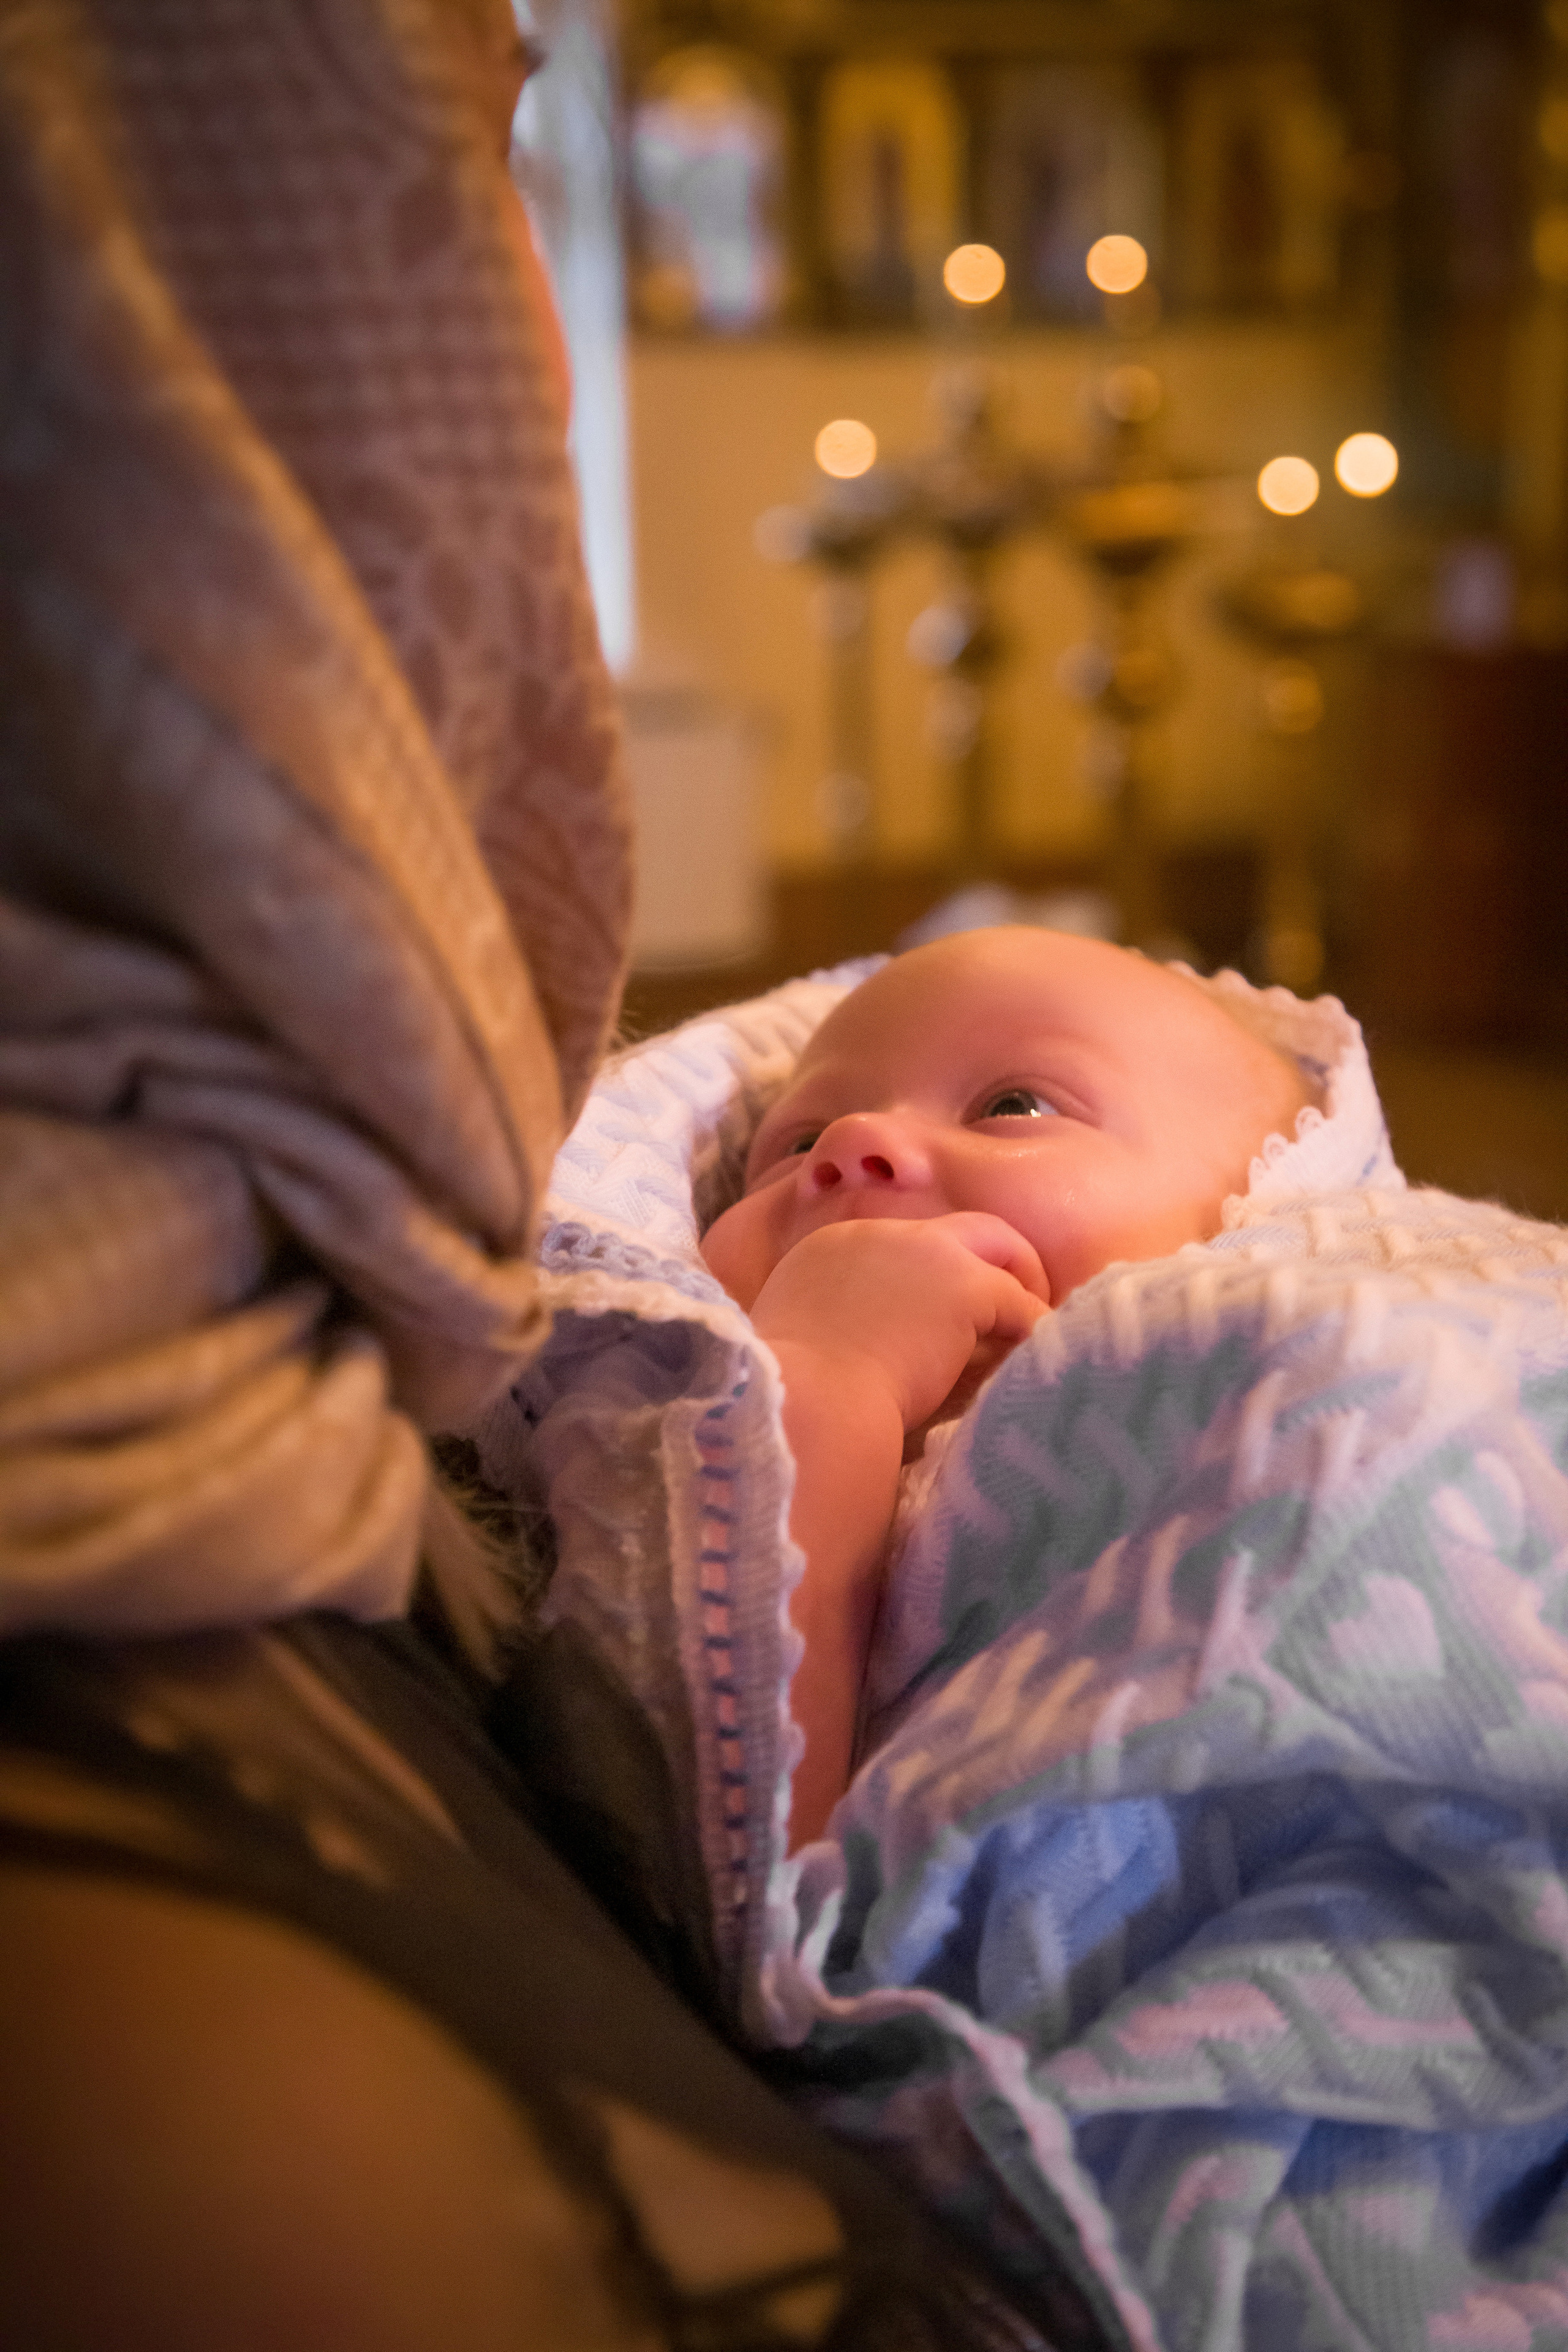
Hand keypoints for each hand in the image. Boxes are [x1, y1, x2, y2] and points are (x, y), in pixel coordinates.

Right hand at [747, 1211, 1049, 1435]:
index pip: (898, 1246)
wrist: (804, 1407)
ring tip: (1031, 1330)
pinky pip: (1020, 1303)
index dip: (929, 1277)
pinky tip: (1040, 1357)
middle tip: (1005, 1307)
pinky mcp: (965, 1286)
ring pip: (996, 1247)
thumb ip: (829, 1330)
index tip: (941, 1314)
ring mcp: (925, 1253)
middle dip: (989, 1259)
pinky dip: (1034, 1326)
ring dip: (1018, 1285)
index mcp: (831, 1248)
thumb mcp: (795, 1346)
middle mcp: (878, 1234)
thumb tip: (851, 1353)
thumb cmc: (789, 1401)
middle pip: (954, 1228)